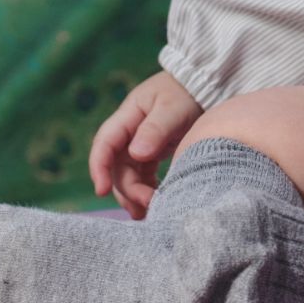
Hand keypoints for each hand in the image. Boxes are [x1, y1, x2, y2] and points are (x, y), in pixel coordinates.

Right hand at [89, 69, 204, 219]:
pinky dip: (146, 191)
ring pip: (128, 176)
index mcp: (128, 116)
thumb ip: (155, 129)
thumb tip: (136, 154)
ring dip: (135, 195)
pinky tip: (157, 204)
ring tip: (150, 214)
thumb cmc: (186, 92)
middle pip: (117, 167)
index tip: (102, 190)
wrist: (204, 87)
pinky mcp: (151, 154)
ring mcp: (139, 144)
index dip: (99, 168)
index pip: (104, 144)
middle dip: (127, 189)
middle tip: (147, 206)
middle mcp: (129, 133)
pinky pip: (142, 177)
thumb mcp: (173, 108)